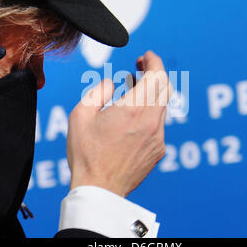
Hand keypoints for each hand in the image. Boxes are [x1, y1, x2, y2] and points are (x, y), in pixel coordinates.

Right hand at [66, 51, 171, 196]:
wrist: (100, 189)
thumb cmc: (87, 153)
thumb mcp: (80, 114)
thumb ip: (98, 90)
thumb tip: (112, 83)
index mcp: (134, 109)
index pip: (157, 75)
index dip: (153, 61)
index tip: (146, 56)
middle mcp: (151, 121)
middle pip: (165, 87)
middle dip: (155, 72)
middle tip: (139, 69)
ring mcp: (158, 137)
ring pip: (163, 105)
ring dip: (151, 93)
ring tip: (131, 92)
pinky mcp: (159, 150)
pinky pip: (159, 123)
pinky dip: (150, 111)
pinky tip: (134, 117)